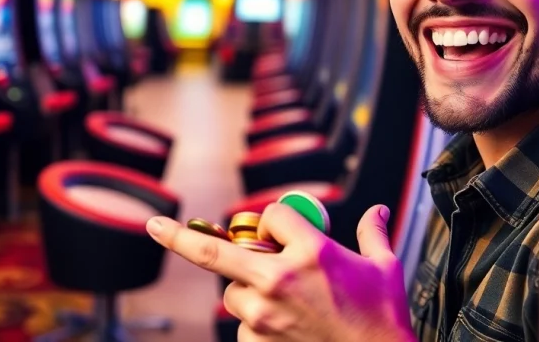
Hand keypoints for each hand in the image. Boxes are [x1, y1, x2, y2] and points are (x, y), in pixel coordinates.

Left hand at [146, 203, 414, 341]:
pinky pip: (242, 326)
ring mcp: (263, 315)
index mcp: (311, 251)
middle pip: (214, 251)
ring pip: (232, 293)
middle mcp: (279, 279)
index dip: (274, 221)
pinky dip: (255, 325)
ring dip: (247, 292)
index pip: (270, 215)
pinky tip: (287, 330)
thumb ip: (372, 233)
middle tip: (154, 227)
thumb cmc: (382, 318)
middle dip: (178, 238)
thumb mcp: (384, 268)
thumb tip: (378, 209)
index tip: (281, 231)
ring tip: (287, 306)